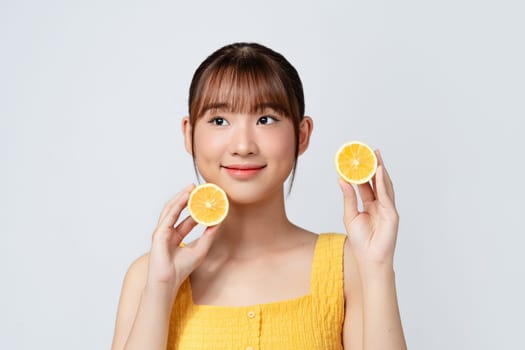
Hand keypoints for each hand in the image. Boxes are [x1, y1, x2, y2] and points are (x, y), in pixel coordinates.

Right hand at [146, 184, 217, 293]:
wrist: (168, 282)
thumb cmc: (180, 269)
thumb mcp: (201, 249)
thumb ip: (209, 235)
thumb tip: (218, 222)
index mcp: (176, 236)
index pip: (187, 217)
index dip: (196, 208)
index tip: (206, 199)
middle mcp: (168, 231)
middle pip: (178, 210)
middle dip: (188, 198)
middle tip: (199, 188)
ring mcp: (162, 231)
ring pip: (172, 209)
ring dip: (182, 197)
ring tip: (192, 188)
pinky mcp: (159, 233)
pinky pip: (169, 215)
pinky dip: (177, 204)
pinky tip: (185, 196)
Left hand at [339, 150, 398, 265]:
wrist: (369, 259)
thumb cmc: (360, 241)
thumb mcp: (350, 215)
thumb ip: (348, 197)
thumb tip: (342, 180)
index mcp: (370, 204)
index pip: (365, 184)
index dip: (361, 171)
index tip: (356, 158)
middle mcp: (380, 204)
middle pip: (377, 181)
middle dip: (374, 166)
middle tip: (368, 151)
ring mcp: (387, 208)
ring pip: (384, 185)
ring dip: (380, 170)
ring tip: (375, 156)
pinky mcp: (392, 214)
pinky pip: (386, 195)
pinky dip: (383, 183)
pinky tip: (379, 172)